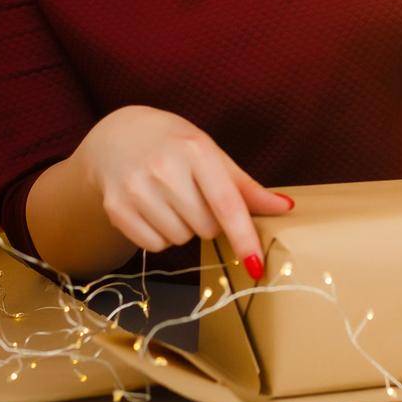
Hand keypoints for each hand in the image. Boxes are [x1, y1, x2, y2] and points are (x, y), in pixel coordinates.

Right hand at [73, 105, 293, 279]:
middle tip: (195, 198)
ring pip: (180, 239)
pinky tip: (153, 210)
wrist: (118, 136)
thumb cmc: (174, 144)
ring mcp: (136, 188)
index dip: (243, 237)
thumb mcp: (210, 153)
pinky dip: (160, 236)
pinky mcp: (116, 208)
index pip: (226, 203)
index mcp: (195, 149)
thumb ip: (245, 186)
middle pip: (206, 228)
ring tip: (171, 200)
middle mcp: (164, 168)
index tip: (256, 265)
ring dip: (183, 229)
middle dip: (208, 222)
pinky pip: (154, 245)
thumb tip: (285, 207)